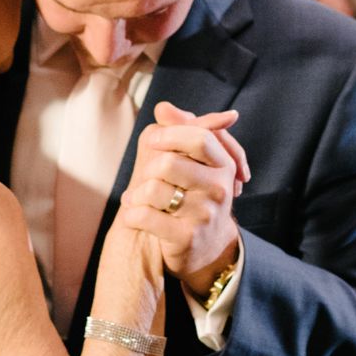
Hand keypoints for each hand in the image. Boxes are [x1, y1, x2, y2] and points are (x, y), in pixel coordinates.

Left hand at [117, 102, 249, 296]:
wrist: (203, 248)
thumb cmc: (192, 196)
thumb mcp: (193, 162)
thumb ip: (180, 131)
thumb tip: (163, 107)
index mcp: (223, 165)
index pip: (199, 138)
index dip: (170, 135)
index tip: (154, 141)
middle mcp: (219, 189)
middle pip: (168, 163)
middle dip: (148, 170)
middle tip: (148, 179)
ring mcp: (205, 215)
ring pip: (153, 190)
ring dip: (137, 194)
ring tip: (139, 200)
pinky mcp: (186, 238)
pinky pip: (143, 216)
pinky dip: (131, 214)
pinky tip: (136, 216)